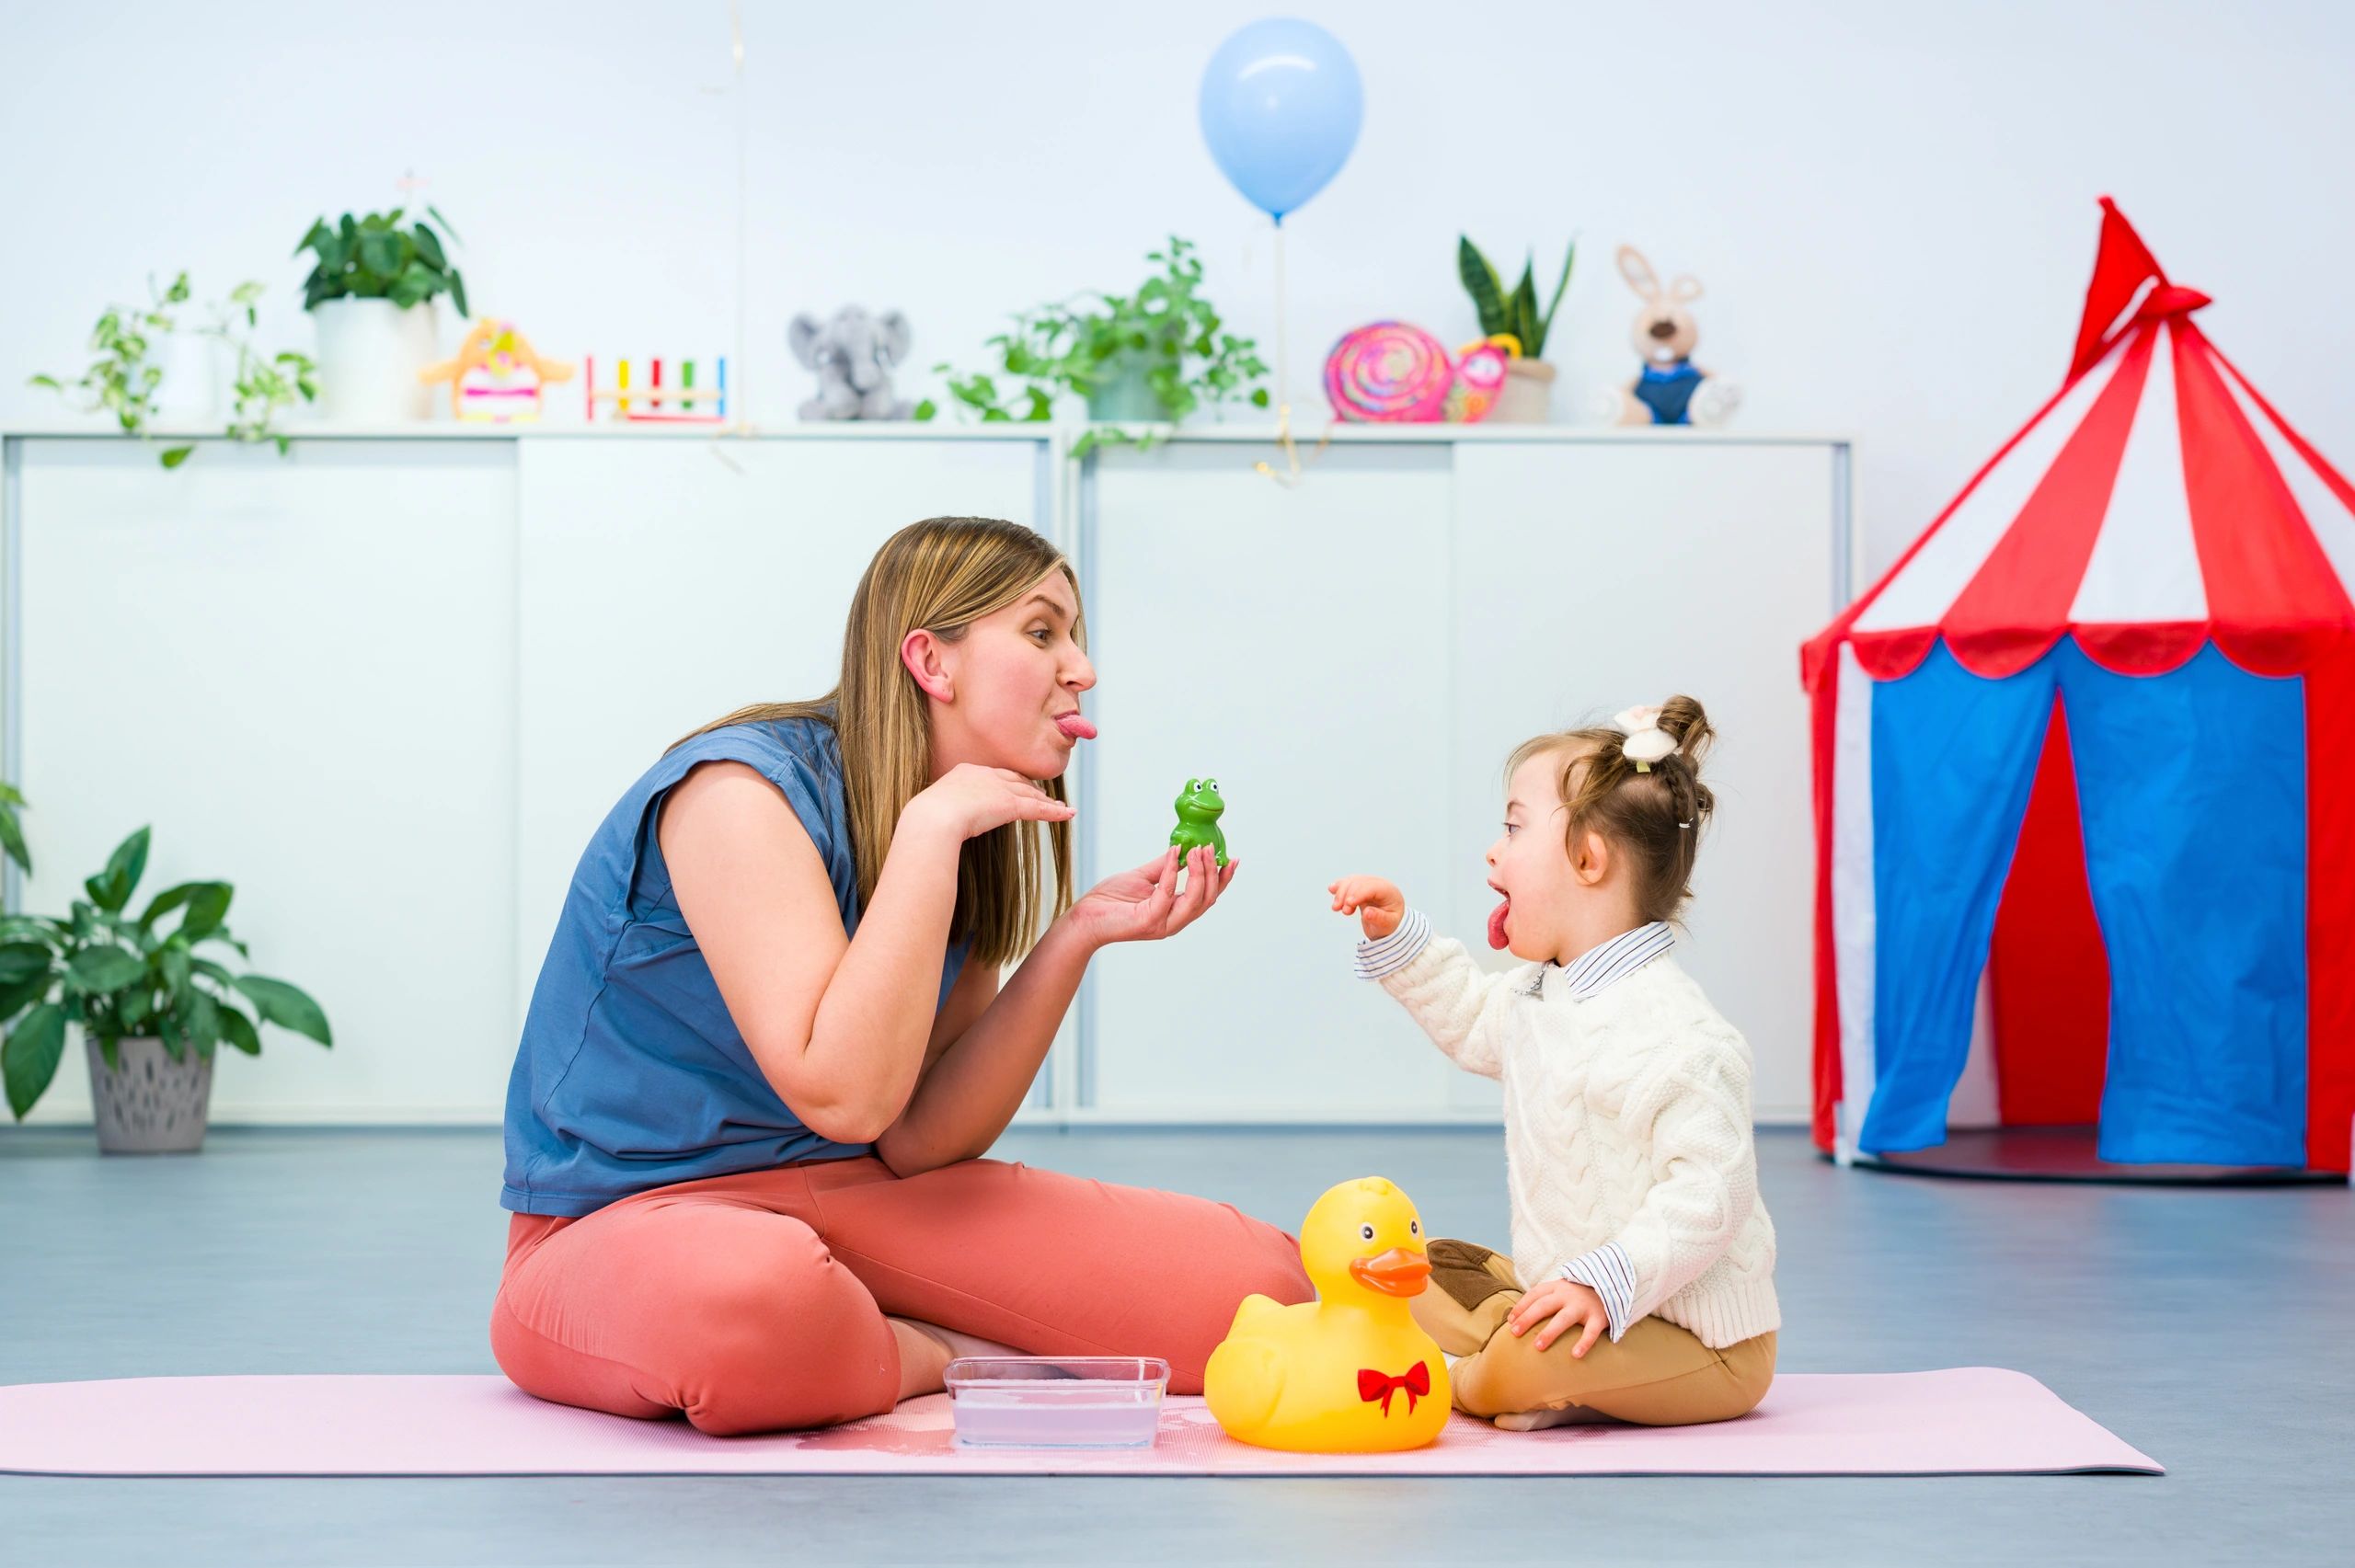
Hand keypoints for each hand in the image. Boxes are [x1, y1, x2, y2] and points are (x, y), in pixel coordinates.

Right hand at [905, 764, 1075, 842]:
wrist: (932, 818)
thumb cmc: (925, 819)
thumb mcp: (933, 808)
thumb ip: (944, 810)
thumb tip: (938, 822)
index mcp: (966, 771)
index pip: (994, 775)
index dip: (1009, 781)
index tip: (1016, 787)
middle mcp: (985, 774)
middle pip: (1016, 780)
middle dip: (1031, 788)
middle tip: (1043, 795)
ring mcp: (999, 788)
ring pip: (1030, 794)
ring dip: (1047, 801)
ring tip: (1059, 807)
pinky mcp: (1010, 805)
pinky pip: (1038, 809)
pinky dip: (1055, 812)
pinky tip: (1067, 814)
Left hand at [1061, 845, 1236, 949]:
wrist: (1085, 917)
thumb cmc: (1110, 900)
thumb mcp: (1143, 877)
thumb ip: (1164, 867)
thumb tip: (1182, 849)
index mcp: (1175, 912)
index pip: (1207, 896)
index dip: (1222, 879)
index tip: (1231, 858)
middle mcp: (1173, 921)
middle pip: (1207, 898)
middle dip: (1212, 872)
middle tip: (1209, 847)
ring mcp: (1162, 924)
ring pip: (1195, 900)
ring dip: (1199, 872)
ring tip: (1196, 849)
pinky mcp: (1148, 921)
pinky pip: (1167, 893)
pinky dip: (1171, 871)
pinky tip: (1172, 853)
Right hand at [1327, 875, 1404, 940]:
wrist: (1386, 922)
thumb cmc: (1389, 923)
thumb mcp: (1388, 925)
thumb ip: (1379, 918)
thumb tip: (1367, 913)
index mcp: (1389, 891)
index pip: (1372, 887)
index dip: (1358, 894)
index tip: (1348, 904)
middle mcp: (1379, 884)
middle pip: (1359, 883)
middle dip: (1347, 895)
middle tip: (1342, 911)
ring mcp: (1368, 884)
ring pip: (1351, 881)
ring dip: (1341, 892)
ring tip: (1336, 907)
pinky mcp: (1359, 887)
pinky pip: (1348, 883)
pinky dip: (1340, 886)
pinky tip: (1332, 889)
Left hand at [1507, 1279, 1609, 1356]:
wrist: (1612, 1285)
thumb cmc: (1578, 1294)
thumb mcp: (1561, 1290)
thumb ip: (1543, 1299)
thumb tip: (1515, 1318)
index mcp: (1557, 1287)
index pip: (1535, 1294)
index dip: (1521, 1306)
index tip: (1510, 1321)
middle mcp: (1568, 1294)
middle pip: (1544, 1305)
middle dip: (1528, 1318)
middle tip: (1515, 1333)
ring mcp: (1583, 1305)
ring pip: (1564, 1318)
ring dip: (1550, 1332)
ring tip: (1538, 1346)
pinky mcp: (1599, 1316)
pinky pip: (1591, 1331)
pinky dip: (1584, 1342)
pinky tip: (1575, 1355)